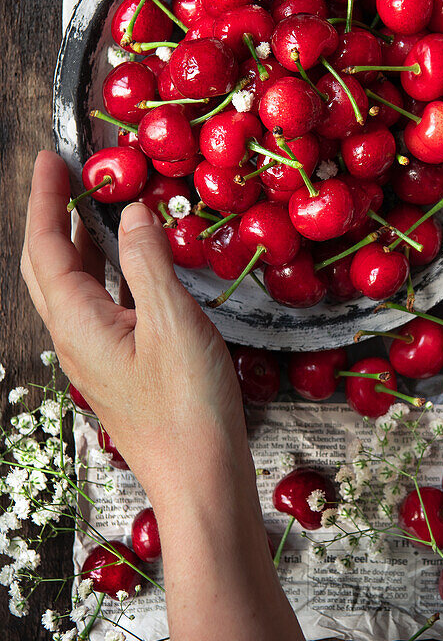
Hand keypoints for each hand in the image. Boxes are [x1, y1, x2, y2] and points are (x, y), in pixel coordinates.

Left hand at [21, 151, 246, 506]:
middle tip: (65, 177)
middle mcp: (76, 339)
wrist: (199, 481)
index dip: (45, 199)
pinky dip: (103, 271)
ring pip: (72, 288)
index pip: (45, 248)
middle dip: (50, 217)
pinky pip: (97, 306)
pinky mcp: (117, 370)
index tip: (50, 158)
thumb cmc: (188, 408)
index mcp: (79, 323)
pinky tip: (129, 267)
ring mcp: (95, 358)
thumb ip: (149, 262)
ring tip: (92, 209)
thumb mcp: (174, 323)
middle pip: (46, 267)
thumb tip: (132, 213)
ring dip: (75, 244)